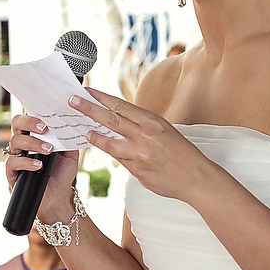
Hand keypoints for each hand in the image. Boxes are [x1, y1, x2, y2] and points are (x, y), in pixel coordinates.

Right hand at [4, 114, 80, 222]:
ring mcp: (17, 156)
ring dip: (33, 143)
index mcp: (35, 134)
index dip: (35, 112)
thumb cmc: (62, 172)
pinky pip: (13, 162)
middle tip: (44, 128)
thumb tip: (71, 124)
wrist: (58, 195)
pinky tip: (38, 165)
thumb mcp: (70, 153)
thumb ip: (68, 138)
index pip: (30, 116)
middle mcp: (24, 142)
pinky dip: (26, 162)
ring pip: (15, 141)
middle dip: (29, 122)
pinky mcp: (12, 172)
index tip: (48, 115)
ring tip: (48, 150)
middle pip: (17, 123)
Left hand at [65, 88, 210, 202]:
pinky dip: (112, 154)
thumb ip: (143, 126)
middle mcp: (145, 135)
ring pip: (109, 142)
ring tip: (84, 131)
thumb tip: (121, 122)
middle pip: (110, 118)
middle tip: (72, 101)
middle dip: (88, 109)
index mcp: (153, 121)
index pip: (121, 105)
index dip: (101, 98)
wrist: (196, 179)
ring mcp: (139, 154)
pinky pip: (119, 160)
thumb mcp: (166, 131)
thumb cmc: (183, 154)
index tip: (88, 91)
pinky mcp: (137, 171)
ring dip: (94, 136)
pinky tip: (104, 150)